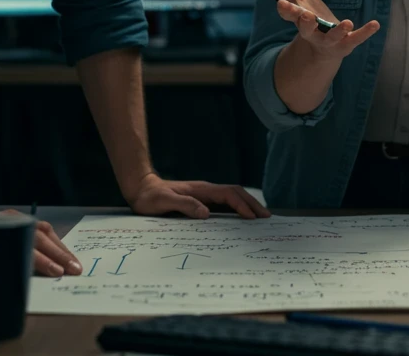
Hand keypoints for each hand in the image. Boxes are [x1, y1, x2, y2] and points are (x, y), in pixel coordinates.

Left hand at [128, 172, 271, 220]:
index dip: (242, 205)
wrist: (141, 189)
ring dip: (248, 206)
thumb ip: (184, 205)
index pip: (228, 195)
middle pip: (236, 193)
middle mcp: (206, 191)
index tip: (252, 218)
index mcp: (201, 190)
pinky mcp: (202, 202)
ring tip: (261, 218)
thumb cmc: (150, 197)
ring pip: (233, 198)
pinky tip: (242, 220)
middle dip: (252, 204)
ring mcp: (205, 196)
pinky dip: (238, 210)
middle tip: (267, 217)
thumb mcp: (164, 202)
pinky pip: (225, 205)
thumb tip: (206, 213)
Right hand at [263, 0, 379, 61]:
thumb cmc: (310, 17)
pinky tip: (375, 24)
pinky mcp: (346, 44)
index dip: (286, 10)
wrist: (325, 48)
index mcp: (299, 19)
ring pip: (332, 37)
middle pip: (307, 29)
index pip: (289, 15)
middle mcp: (313, 32)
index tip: (281, 4)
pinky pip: (356, 39)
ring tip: (347, 22)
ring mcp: (330, 40)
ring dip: (338, 31)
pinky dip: (365, 32)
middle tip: (306, 17)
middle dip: (306, 24)